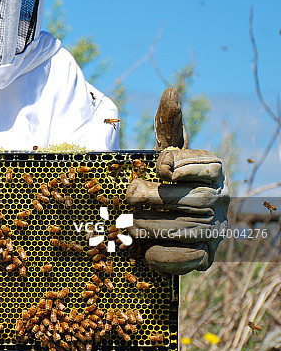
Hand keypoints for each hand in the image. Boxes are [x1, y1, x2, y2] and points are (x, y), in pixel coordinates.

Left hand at [126, 88, 229, 273]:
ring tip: (129, 225)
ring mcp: (216, 229)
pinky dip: (166, 257)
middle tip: (130, 198)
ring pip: (188, 229)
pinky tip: (146, 253)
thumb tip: (171, 91)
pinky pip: (192, 259)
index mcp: (213, 171)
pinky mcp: (207, 256)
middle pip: (194, 200)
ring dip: (152, 227)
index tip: (157, 167)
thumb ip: (168, 126)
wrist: (162, 218)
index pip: (208, 165)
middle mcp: (221, 200)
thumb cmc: (163, 179)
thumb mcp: (165, 151)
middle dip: (155, 199)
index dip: (182, 165)